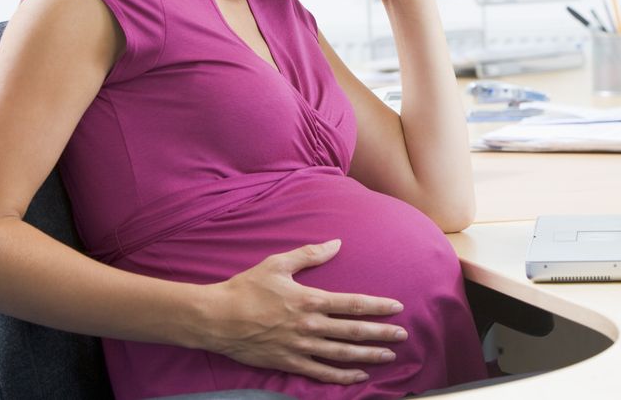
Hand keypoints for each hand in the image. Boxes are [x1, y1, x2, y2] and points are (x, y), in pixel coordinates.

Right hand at [202, 239, 407, 383]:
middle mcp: (310, 325)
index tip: (397, 308)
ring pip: (342, 355)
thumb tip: (336, 243)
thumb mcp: (278, 264)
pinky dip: (341, 377)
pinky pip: (320, 373)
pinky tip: (358, 377)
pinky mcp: (288, 362)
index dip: (378, 306)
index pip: (353, 304)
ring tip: (388, 356)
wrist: (217, 318)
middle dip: (381, 333)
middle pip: (353, 332)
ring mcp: (300, 347)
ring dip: (368, 355)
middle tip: (403, 335)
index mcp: (310, 299)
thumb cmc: (247, 288)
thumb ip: (310, 255)